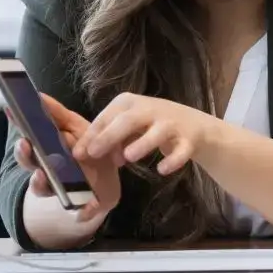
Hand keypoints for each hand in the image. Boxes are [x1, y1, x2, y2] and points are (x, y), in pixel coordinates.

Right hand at [14, 93, 122, 222]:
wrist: (106, 180)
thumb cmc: (88, 148)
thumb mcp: (75, 127)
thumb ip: (57, 114)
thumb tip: (38, 96)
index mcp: (46, 148)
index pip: (27, 135)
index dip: (18, 123)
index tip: (11, 111)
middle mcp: (46, 169)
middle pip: (28, 162)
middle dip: (24, 154)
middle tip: (25, 145)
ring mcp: (60, 188)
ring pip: (41, 187)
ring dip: (39, 183)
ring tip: (41, 176)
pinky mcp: (80, 206)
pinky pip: (78, 212)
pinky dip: (82, 213)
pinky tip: (83, 213)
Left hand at [81, 93, 220, 176]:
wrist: (194, 126)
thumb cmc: (152, 125)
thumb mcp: (129, 126)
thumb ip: (110, 138)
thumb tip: (90, 154)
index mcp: (131, 102)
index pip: (108, 116)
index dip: (92, 135)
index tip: (78, 153)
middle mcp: (151, 109)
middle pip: (128, 120)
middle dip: (109, 136)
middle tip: (94, 155)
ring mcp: (171, 123)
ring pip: (156, 132)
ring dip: (142, 144)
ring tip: (128, 158)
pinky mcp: (188, 140)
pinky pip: (181, 151)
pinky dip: (171, 161)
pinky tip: (161, 170)